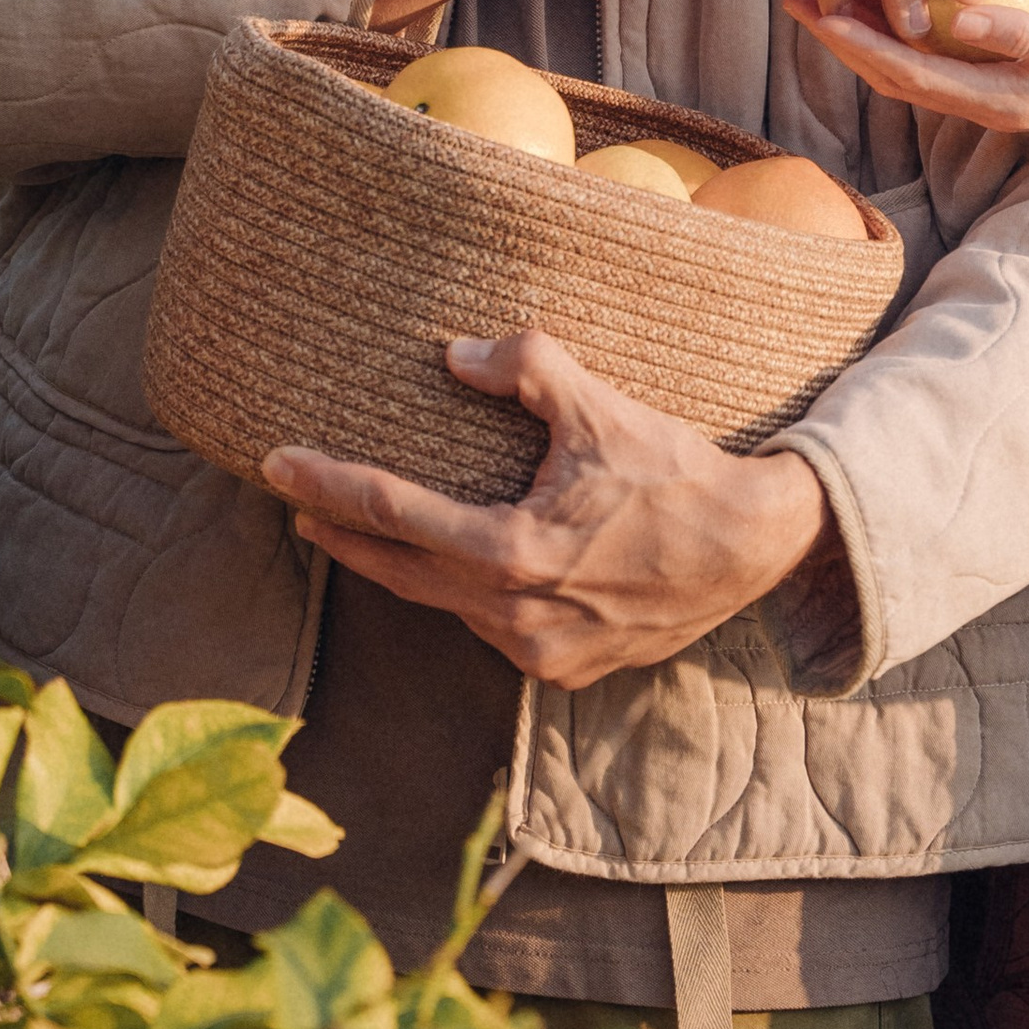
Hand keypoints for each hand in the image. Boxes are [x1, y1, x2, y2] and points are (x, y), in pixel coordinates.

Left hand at [262, 331, 834, 687]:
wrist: (752, 548)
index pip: (391, 512)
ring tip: (368, 534)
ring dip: (405, 570)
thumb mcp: (600, 404)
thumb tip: (455, 355)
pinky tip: (458, 573)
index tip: (277, 464)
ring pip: (445, 607)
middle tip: (299, 502)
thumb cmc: (673, 471)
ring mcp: (537, 653)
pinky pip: (493, 632)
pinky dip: (467, 600)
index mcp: (510, 551)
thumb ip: (524, 367)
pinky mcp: (564, 673)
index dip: (328, 484)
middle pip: (399, 572)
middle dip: (344, 535)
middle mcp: (512, 615)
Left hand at [782, 0, 1028, 142]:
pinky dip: (905, 16)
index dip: (851, 42)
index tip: (809, 4)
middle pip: (892, 68)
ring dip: (866, 22)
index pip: (904, 71)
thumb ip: (1028, 39)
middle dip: (839, 32)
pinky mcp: (1006, 69)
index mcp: (997, 97)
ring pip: (911, 57)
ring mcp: (993, 87)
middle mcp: (984, 98)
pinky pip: (939, 46)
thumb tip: (963, 23)